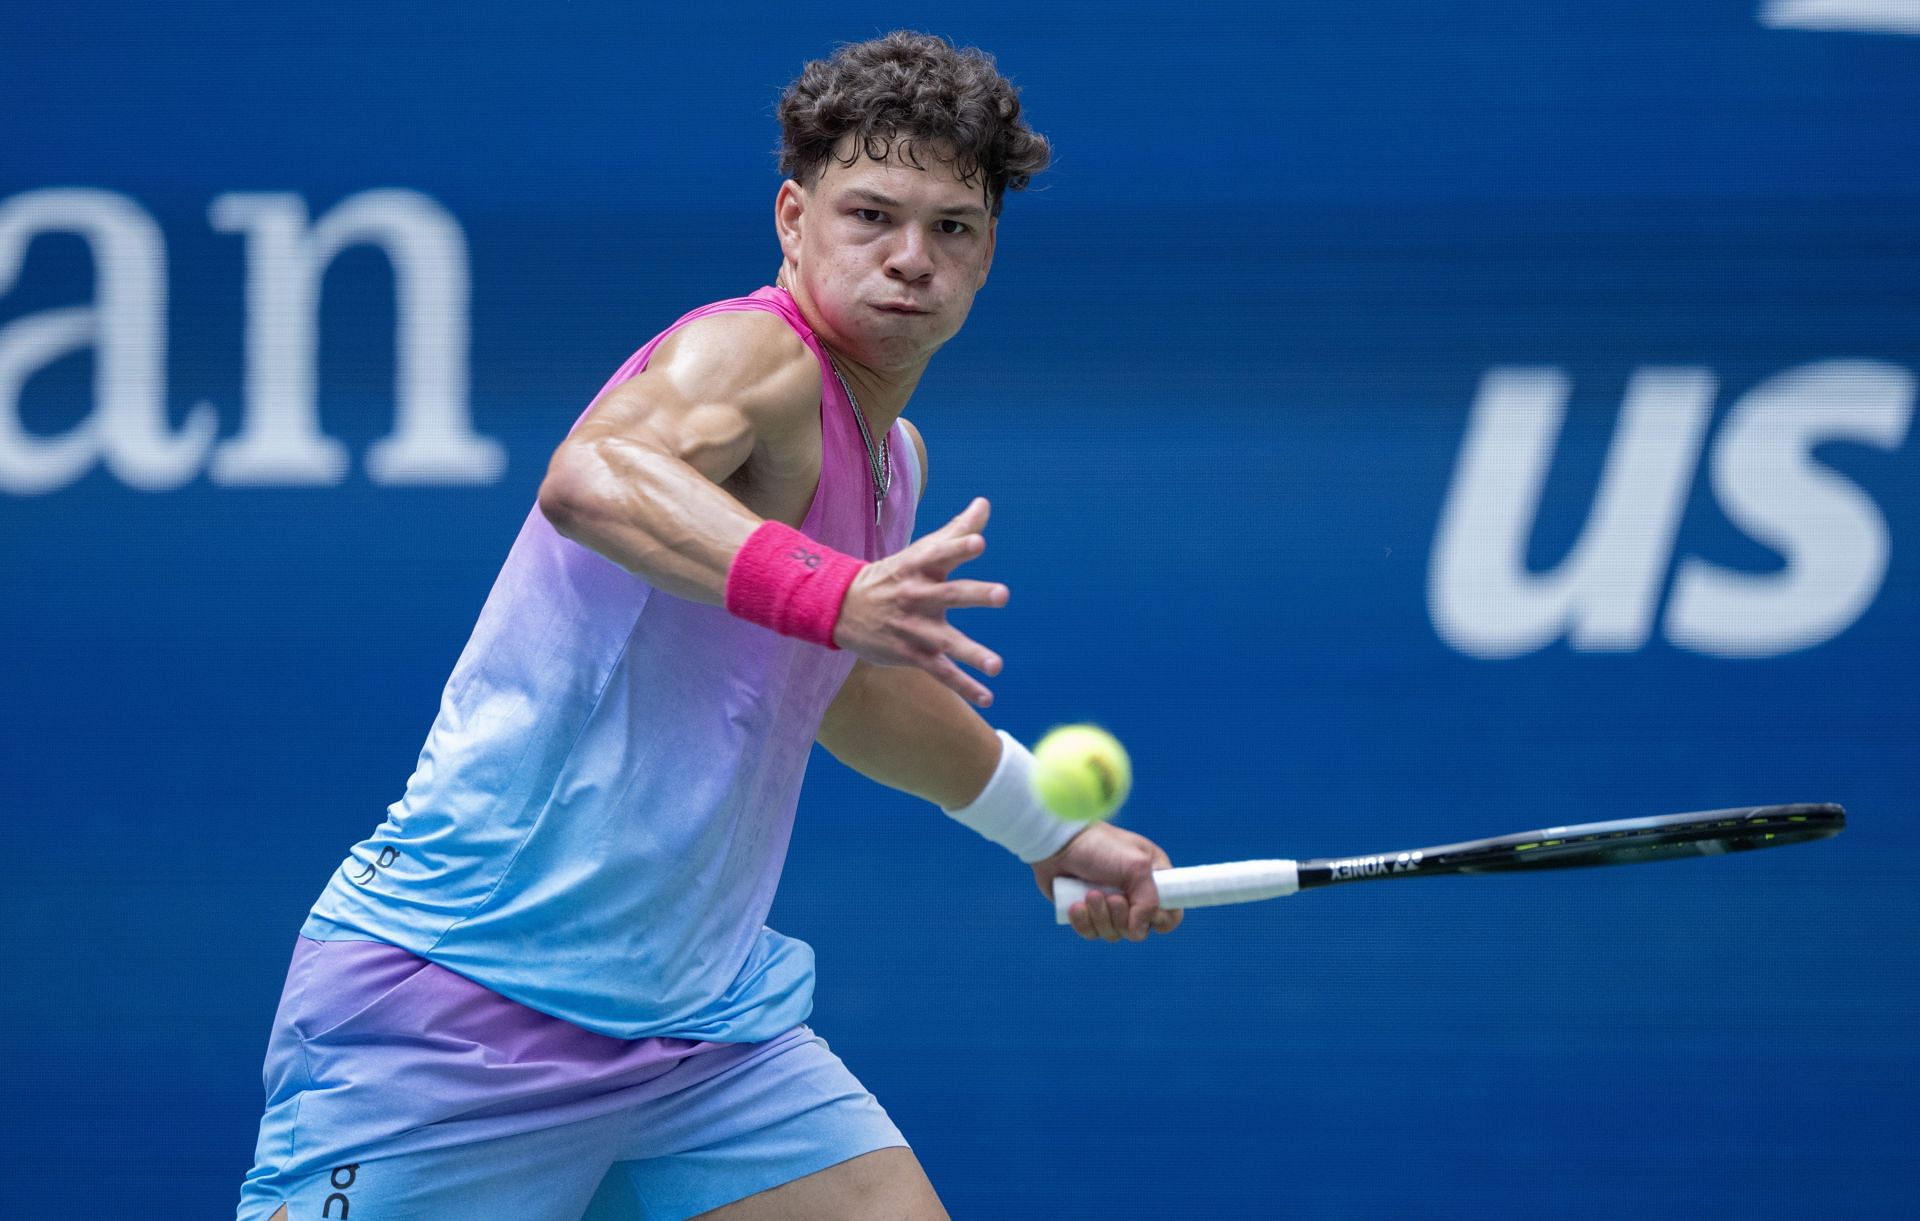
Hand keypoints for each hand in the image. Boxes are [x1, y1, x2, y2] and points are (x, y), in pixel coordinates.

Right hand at [833, 497, 1008, 705]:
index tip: (978, 542)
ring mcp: (914, 627)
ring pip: (945, 641)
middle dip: (975, 594)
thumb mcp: (921, 551)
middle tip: (1003, 594)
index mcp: (920, 567)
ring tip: (997, 665)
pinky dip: (963, 685)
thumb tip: (985, 504)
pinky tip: (988, 696)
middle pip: (949, 594)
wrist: (842, 608)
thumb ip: (957, 531)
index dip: (958, 547)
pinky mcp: (911, 653)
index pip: (940, 553)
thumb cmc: (895, 575)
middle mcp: (917, 595)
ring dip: (971, 653)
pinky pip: (940, 672)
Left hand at [1030, 822, 1184, 942]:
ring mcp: (1109, 906)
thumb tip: (1138, 929)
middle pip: (1139, 931)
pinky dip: (1083, 922)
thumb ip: (1148, 900)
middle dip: (1122, 917)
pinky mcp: (1087, 913)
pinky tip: (1075, 904)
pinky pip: (1091, 933)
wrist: (1058, 843)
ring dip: (1101, 917)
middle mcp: (1134, 895)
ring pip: (1114, 934)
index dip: (1161, 919)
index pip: (1171, 913)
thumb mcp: (1135, 867)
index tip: (1146, 910)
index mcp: (1154, 880)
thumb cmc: (1100, 847)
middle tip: (1111, 897)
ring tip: (1089, 894)